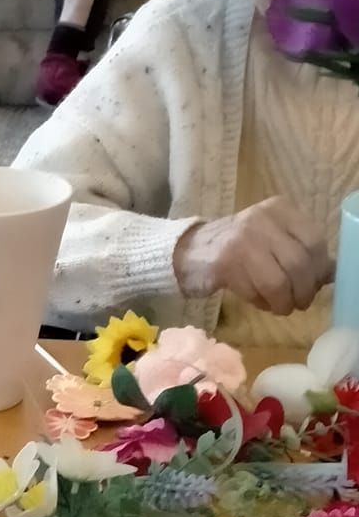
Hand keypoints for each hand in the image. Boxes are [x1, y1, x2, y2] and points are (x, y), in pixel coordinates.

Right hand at [174, 198, 334, 315]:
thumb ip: (298, 250)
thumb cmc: (235, 249)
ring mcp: (243, 239)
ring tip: (282, 307)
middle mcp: (262, 219)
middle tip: (300, 303)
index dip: (320, 269)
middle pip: (299, 262)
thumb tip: (330, 273)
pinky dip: (264, 302)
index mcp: (279, 209)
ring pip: (280, 280)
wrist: (186, 253)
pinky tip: (261, 303)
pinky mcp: (226, 262)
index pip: (314, 240)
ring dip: (284, 301)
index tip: (315, 285)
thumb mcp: (270, 240)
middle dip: (304, 290)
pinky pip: (257, 289)